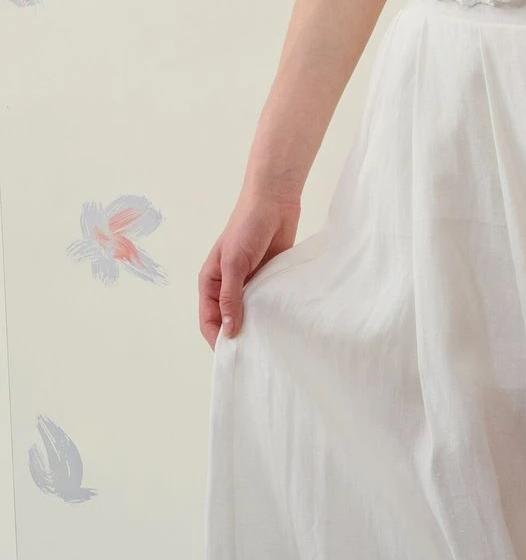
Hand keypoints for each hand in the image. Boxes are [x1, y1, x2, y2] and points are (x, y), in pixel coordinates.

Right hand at [198, 189, 301, 349]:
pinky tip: (282, 325)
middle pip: (228, 320)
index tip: (232, 358)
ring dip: (257, 327)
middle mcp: (228, 287)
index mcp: (211, 282)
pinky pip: (268, 303)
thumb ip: (230, 297)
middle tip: (253, 357)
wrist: (275, 201)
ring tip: (269, 346)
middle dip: (237, 337)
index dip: (217, 339)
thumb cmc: (247, 226)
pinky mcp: (269, 279)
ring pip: (249, 314)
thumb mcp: (234, 263)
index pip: (208, 320)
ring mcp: (249, 283)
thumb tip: (228, 331)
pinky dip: (272, 314)